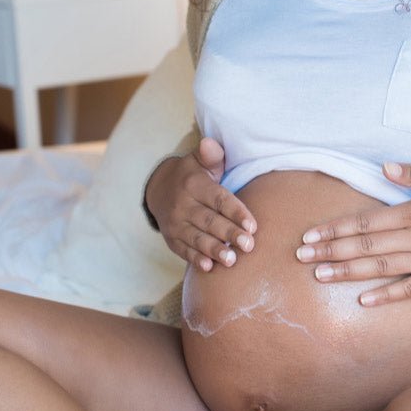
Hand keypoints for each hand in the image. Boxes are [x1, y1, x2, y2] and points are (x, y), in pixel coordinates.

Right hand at [144, 137, 257, 271]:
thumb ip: (210, 155)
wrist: (158, 189)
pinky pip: (183, 250)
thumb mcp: (199, 161)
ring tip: (232, 260)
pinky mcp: (171, 238)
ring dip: (214, 250)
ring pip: (197, 238)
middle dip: (229, 234)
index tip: (252, 225)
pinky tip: (208, 267)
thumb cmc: (191, 175)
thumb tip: (211, 143)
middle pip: (209, 221)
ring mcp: (175, 223)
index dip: (236, 212)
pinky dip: (195, 259)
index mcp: (194, 185)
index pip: (218, 199)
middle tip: (249, 245)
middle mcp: (183, 205)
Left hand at [295, 160, 410, 305]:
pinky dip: (387, 295)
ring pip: (382, 269)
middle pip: (366, 248)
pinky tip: (364, 301)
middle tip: (300, 258)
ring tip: (320, 276)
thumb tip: (385, 167)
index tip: (309, 236)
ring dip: (349, 273)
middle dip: (330, 252)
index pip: (366, 223)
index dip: (334, 229)